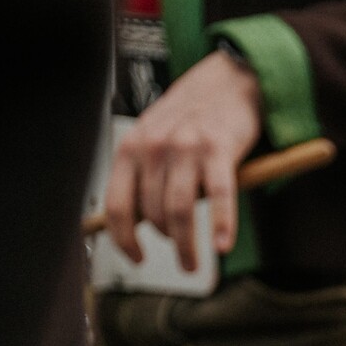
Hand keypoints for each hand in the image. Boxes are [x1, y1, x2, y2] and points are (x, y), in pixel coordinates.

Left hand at [104, 49, 261, 271]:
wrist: (227, 82)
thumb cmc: (191, 118)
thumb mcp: (154, 140)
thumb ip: (142, 175)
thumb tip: (133, 224)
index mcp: (132, 147)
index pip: (117, 206)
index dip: (124, 239)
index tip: (137, 258)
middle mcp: (154, 146)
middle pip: (153, 213)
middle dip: (167, 242)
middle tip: (184, 258)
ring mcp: (186, 147)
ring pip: (180, 211)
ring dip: (186, 246)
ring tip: (194, 264)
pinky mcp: (220, 149)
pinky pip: (219, 196)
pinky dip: (221, 225)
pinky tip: (222, 246)